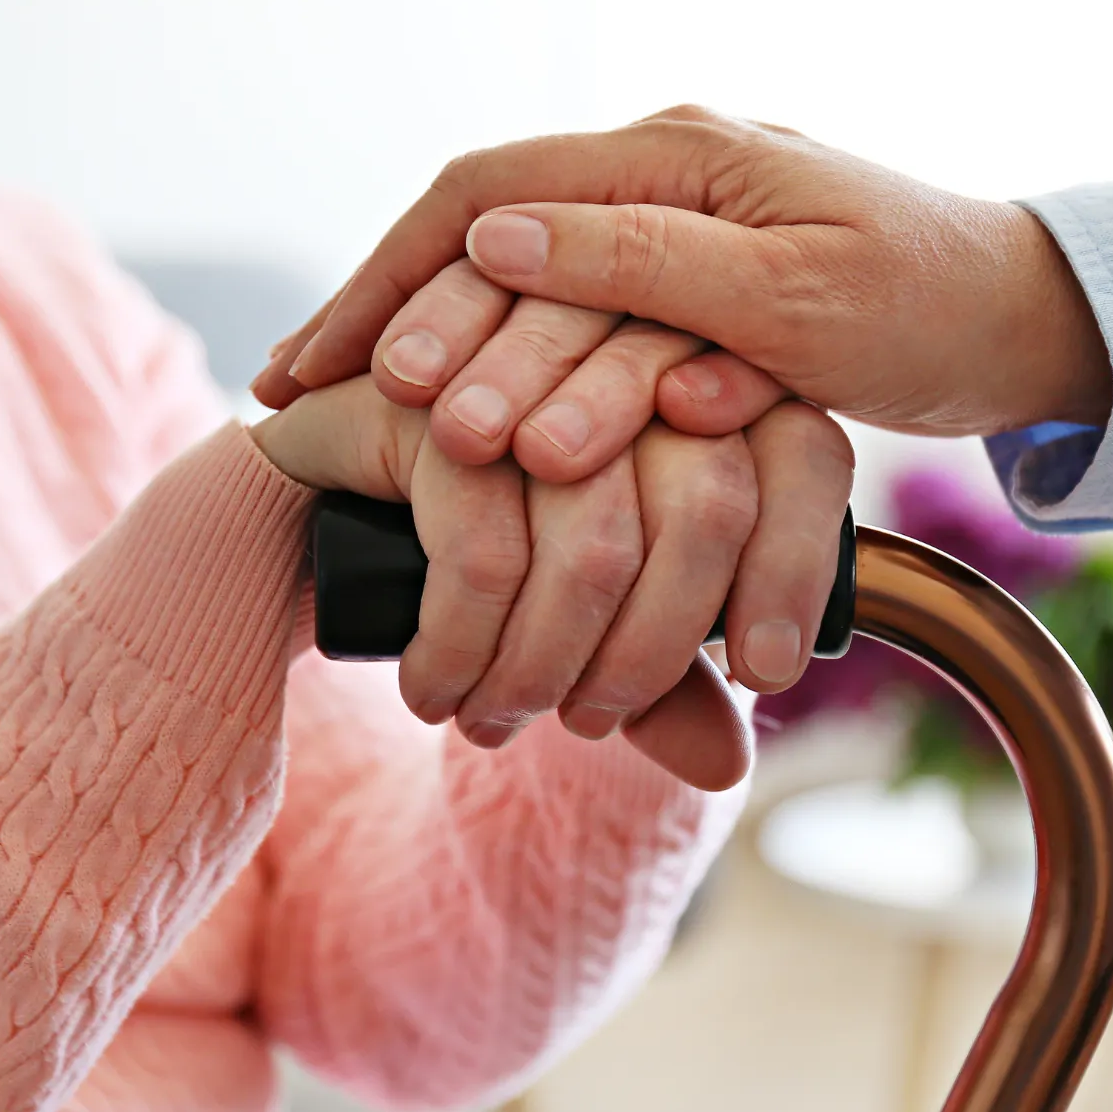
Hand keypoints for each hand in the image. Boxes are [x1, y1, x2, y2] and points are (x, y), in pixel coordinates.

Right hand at [250, 378, 851, 785]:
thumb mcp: (584, 625)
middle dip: (648, 655)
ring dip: (544, 668)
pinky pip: (484, 544)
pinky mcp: (431, 390)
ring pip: (598, 539)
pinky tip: (432, 688)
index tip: (758, 675)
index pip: (801, 456)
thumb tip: (730, 764)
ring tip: (494, 720)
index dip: (795, 572)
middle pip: (706, 507)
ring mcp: (527, 360)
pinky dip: (463, 648)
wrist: (311, 514)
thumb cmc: (472, 565)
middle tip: (585, 723)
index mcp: (699, 378)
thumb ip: (663, 679)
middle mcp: (626, 347)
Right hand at [254, 106, 1111, 457]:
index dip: (392, 280)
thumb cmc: (925, 303)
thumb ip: (637, 264)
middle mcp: (653, 179)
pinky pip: (565, 322)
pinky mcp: (682, 287)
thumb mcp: (784, 296)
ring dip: (428, 349)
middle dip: (385, 321)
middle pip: (480, 243)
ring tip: (340, 410)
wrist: (1022, 321)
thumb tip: (490, 246)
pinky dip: (498, 367)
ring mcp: (666, 231)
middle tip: (301, 394)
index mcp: (671, 158)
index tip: (325, 362)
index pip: (487, 201)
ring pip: (513, 288)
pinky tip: (443, 414)